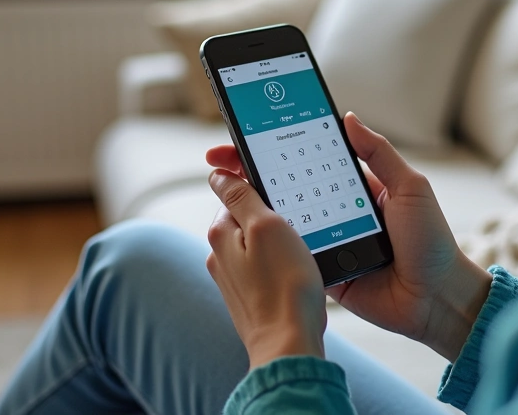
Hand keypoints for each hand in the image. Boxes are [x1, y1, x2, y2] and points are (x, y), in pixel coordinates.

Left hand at [205, 169, 327, 368]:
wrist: (288, 344)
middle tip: (298, 232)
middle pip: (249, 218)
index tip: (286, 203)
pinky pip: (266, 268)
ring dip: (280, 245)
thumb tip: (218, 174)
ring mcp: (232, 278)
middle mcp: (219, 255)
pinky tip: (296, 277)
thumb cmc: (284, 286)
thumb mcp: (266, 226)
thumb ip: (241, 196)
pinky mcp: (248, 296)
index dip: (264, 191)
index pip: (236, 191)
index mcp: (220, 232)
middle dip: (273, 220)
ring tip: (299, 258)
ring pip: (259, 244)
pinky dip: (281, 267)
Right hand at [206, 113, 491, 360]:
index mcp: (355, 186)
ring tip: (224, 191)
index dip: (278, 146)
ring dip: (256, 207)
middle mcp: (336, 211)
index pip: (308, 159)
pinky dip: (272, 246)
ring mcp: (326, 241)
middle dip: (251, 172)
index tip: (246, 134)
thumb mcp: (411, 188)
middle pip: (286, 186)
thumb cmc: (433, 242)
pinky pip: (292, 255)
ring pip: (284, 221)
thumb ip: (380, 153)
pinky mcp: (322, 270)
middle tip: (219, 162)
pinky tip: (248, 232)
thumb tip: (348, 118)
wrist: (437, 299)